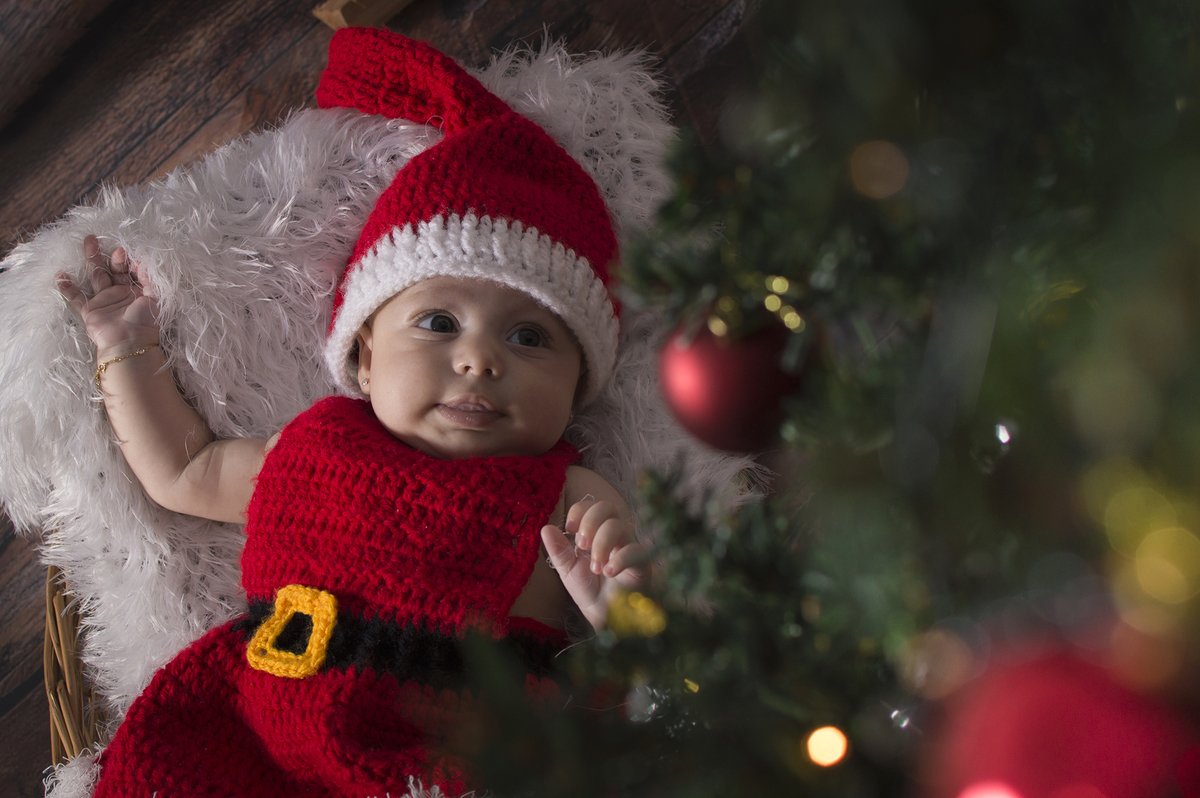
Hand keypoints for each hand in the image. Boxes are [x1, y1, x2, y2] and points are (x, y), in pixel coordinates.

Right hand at [57, 235, 159, 359]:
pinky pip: (76, 298)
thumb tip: (143, 261)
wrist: (130, 343)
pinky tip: (60, 275)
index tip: (127, 254)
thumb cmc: (146, 322)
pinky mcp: (90, 311)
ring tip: (87, 242)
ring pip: (96, 275)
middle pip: (111, 268)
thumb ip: (150, 279)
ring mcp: (104, 301)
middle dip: (106, 254)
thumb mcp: (155, 298)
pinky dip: (67, 288)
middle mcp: (119, 293)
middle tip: (98, 238)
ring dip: (91, 259)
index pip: (130, 269)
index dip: (128, 260)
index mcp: (136, 290)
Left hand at [541, 496, 649, 630]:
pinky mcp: (641, 562)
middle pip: (607, 507)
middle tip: (582, 546)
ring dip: (601, 544)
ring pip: (618, 526)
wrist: (608, 614)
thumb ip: (558, 550)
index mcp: (594, 532)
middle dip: (590, 522)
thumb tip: (546, 528)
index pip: (589, 506)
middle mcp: (613, 534)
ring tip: (595, 568)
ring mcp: (628, 545)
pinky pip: (635, 550)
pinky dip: (619, 559)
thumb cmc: (590, 589)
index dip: (579, 512)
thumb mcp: (568, 570)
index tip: (569, 529)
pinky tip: (608, 572)